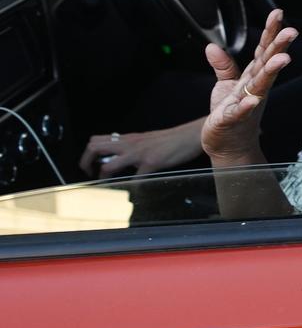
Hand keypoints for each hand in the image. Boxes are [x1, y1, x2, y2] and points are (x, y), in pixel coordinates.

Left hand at [78, 122, 202, 178]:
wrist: (190, 135)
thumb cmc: (171, 139)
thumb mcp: (146, 139)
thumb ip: (132, 147)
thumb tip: (120, 157)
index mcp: (128, 139)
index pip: (97, 140)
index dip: (87, 154)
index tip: (90, 165)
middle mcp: (129, 144)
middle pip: (94, 148)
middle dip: (85, 163)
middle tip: (90, 174)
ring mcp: (139, 154)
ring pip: (108, 165)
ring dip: (102, 178)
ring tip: (105, 184)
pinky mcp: (151, 163)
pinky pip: (136, 178)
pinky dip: (131, 188)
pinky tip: (133, 192)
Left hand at [201, 9, 296, 166]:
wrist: (228, 144)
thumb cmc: (231, 114)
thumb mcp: (225, 85)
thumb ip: (223, 65)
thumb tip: (212, 46)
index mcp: (253, 76)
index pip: (264, 50)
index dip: (271, 32)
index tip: (278, 14)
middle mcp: (255, 87)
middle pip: (268, 63)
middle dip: (279, 47)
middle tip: (291, 31)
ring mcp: (247, 103)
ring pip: (261, 84)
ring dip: (271, 71)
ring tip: (281, 59)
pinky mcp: (234, 120)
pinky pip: (241, 111)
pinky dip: (247, 105)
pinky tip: (252, 99)